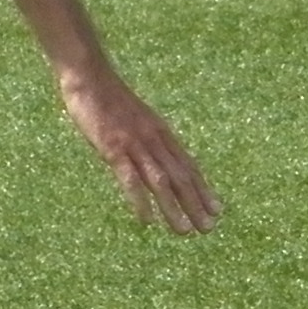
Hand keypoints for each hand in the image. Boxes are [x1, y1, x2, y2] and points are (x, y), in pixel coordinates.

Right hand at [63, 68, 220, 231]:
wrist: (90, 76)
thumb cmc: (109, 99)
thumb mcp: (137, 119)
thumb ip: (148, 139)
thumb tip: (157, 159)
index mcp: (162, 133)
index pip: (189, 166)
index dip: (204, 189)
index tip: (218, 209)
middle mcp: (155, 140)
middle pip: (180, 177)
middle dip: (196, 204)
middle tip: (210, 228)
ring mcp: (135, 144)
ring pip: (161, 182)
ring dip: (174, 208)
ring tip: (185, 232)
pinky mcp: (113, 148)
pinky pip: (130, 178)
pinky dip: (140, 200)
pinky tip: (148, 220)